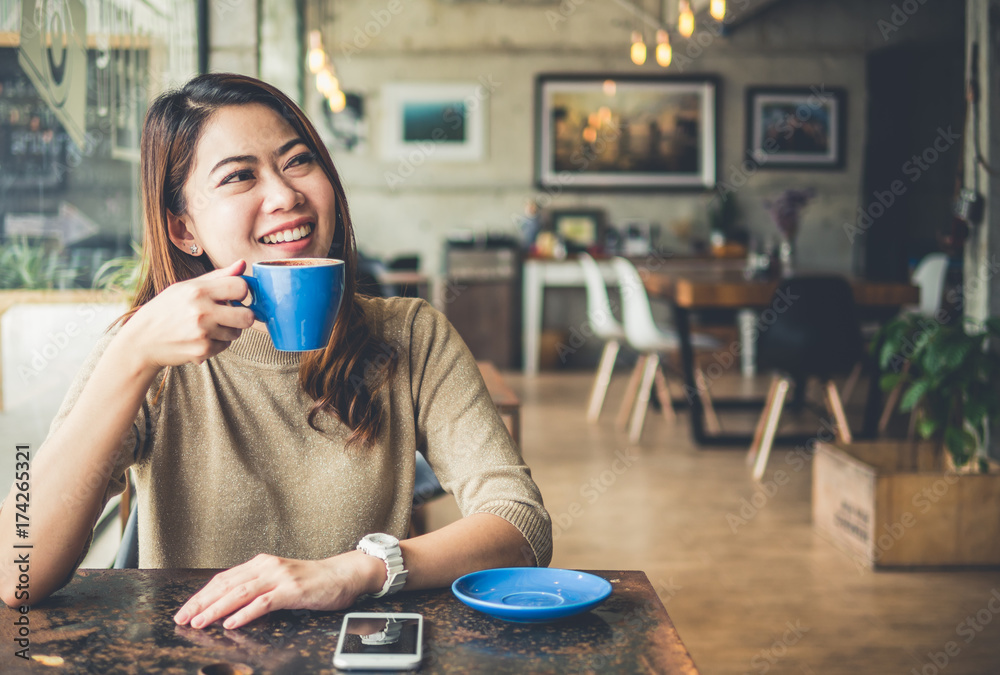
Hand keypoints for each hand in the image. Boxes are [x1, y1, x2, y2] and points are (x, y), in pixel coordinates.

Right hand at [118, 260, 255, 371]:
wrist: (142, 341)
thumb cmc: (165, 310)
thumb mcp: (185, 287)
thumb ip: (217, 276)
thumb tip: (242, 263)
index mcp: (198, 290)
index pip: (241, 287)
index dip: (242, 292)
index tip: (235, 296)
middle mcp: (201, 311)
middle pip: (247, 316)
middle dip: (243, 316)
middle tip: (231, 315)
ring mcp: (203, 332)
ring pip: (237, 333)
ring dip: (228, 330)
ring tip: (209, 326)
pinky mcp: (202, 350)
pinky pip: (225, 346)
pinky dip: (217, 343)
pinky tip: (201, 338)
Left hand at [172, 551, 385, 629]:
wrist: (344, 574)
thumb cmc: (313, 581)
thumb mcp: (279, 581)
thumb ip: (256, 588)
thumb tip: (228, 605)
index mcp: (260, 564)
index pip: (222, 579)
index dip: (201, 595)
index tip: (184, 610)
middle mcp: (266, 566)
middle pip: (226, 584)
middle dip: (201, 603)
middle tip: (182, 618)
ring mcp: (280, 577)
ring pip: (240, 592)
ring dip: (216, 608)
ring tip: (199, 621)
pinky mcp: (292, 589)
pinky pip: (264, 602)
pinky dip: (245, 613)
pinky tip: (232, 623)